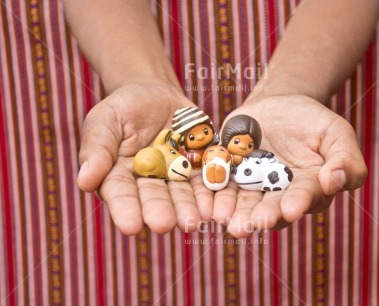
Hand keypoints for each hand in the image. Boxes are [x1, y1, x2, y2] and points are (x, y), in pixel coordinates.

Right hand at [77, 82, 213, 234]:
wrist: (157, 94)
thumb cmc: (124, 108)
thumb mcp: (106, 119)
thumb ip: (98, 148)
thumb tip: (85, 182)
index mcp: (118, 175)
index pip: (120, 192)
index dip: (125, 209)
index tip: (130, 226)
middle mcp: (147, 182)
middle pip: (153, 197)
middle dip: (159, 211)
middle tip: (164, 224)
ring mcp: (174, 176)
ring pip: (180, 195)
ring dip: (186, 209)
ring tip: (192, 221)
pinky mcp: (197, 167)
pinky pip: (205, 181)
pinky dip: (208, 194)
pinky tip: (212, 206)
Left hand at [212, 95, 366, 236]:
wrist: (278, 103)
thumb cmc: (312, 120)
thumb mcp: (336, 132)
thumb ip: (345, 159)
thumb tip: (334, 181)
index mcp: (309, 187)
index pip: (305, 197)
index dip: (298, 202)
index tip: (291, 208)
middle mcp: (280, 194)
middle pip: (271, 207)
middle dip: (262, 216)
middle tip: (253, 224)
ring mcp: (253, 186)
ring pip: (243, 203)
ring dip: (235, 213)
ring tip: (226, 219)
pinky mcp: (230, 175)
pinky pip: (221, 186)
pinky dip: (214, 195)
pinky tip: (208, 204)